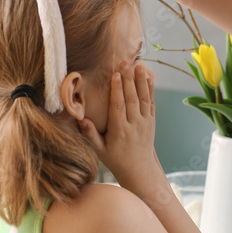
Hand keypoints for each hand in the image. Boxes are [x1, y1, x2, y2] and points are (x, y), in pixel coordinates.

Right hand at [78, 62, 158, 189]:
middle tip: (125, 62)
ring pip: (143, 98)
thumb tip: (80, 119)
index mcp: (119, 131)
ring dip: (141, 80)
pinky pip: (151, 103)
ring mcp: (145, 122)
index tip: (115, 74)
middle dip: (128, 79)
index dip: (117, 89)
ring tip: (139, 65)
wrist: (138, 170)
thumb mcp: (99, 150)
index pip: (118, 106)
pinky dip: (150, 90)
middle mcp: (134, 125)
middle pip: (131, 98)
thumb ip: (90, 135)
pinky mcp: (151, 121)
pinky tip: (148, 77)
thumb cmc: (115, 159)